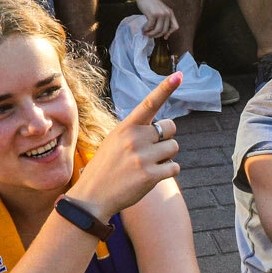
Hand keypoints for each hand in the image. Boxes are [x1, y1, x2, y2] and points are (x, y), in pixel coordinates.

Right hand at [71, 74, 183, 217]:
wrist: (92, 197)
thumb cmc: (106, 167)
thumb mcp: (114, 141)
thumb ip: (136, 131)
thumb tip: (165, 127)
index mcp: (126, 127)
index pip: (150, 103)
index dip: (166, 88)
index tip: (179, 76)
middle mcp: (135, 139)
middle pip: (171, 127)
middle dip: (165, 138)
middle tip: (150, 150)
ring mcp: (143, 157)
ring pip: (174, 148)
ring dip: (166, 157)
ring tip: (147, 165)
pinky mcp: (150, 176)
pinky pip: (174, 168)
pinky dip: (168, 172)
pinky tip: (151, 177)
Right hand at [134, 0, 179, 47]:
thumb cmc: (150, 2)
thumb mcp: (160, 10)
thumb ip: (163, 18)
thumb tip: (161, 31)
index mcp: (170, 13)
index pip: (175, 26)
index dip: (170, 33)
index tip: (164, 37)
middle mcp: (167, 14)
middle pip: (165, 30)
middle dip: (157, 35)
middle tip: (150, 36)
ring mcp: (160, 14)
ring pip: (158, 30)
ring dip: (151, 34)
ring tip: (146, 34)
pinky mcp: (153, 15)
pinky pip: (150, 27)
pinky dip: (146, 30)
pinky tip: (143, 29)